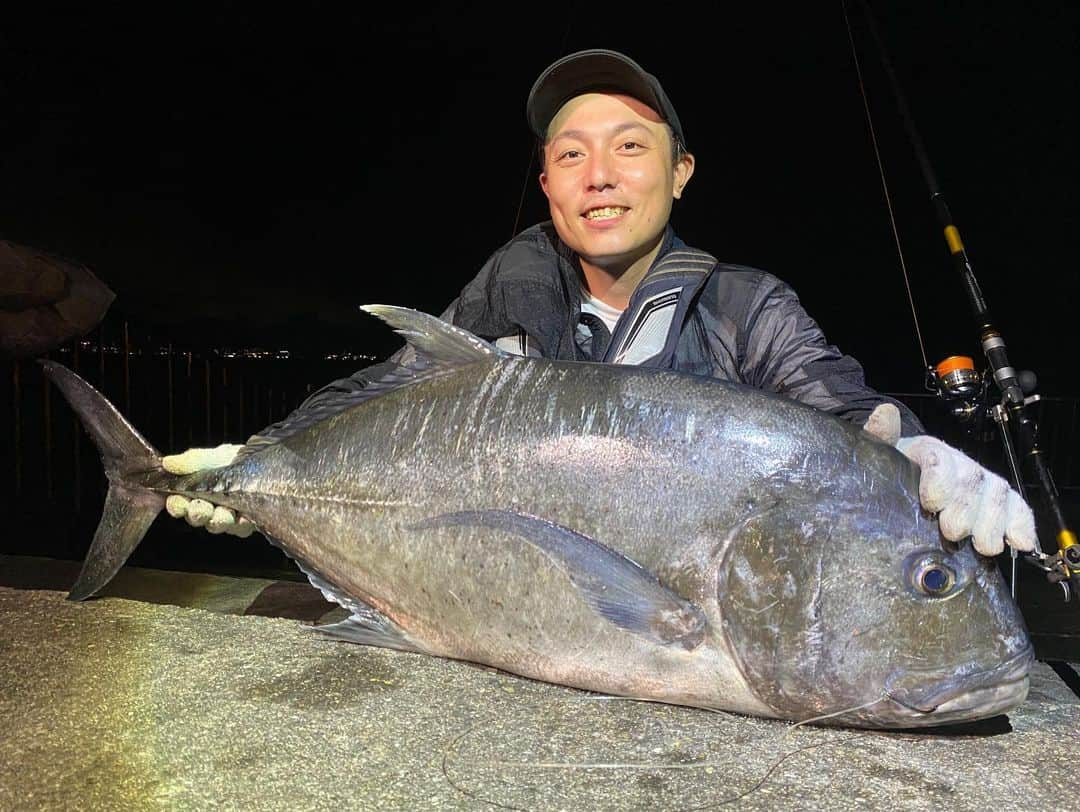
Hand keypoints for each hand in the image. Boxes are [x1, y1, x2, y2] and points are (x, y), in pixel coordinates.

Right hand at [161, 444, 254, 537]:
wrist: (269, 464)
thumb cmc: (239, 459)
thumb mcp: (216, 456)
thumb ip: (193, 460)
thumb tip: (168, 462)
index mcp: (197, 491)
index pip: (179, 503)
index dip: (176, 505)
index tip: (177, 502)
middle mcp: (211, 506)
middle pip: (197, 517)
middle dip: (197, 513)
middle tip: (200, 508)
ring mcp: (229, 517)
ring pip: (217, 524)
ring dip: (219, 519)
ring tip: (223, 513)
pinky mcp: (249, 523)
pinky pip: (241, 528)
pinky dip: (242, 522)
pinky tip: (244, 516)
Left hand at [863, 404, 1036, 556]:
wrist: (906, 476)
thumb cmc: (892, 468)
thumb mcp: (879, 453)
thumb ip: (880, 436)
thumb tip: (885, 414)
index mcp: (928, 451)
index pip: (939, 459)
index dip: (939, 480)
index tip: (931, 503)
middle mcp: (959, 463)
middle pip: (972, 480)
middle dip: (966, 508)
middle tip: (953, 532)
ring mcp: (981, 481)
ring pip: (997, 494)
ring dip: (993, 522)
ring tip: (983, 546)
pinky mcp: (997, 501)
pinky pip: (1017, 507)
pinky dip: (1022, 524)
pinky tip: (1021, 542)